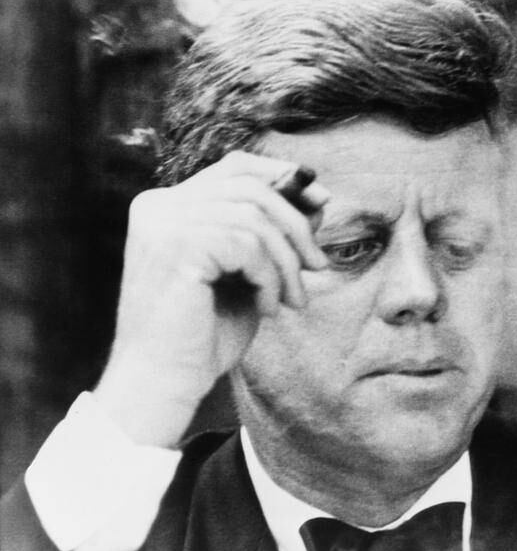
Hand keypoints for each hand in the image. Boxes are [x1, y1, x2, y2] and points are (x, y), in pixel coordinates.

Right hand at [93, 151, 329, 446]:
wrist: (163, 383)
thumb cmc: (204, 334)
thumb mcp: (248, 272)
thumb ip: (273, 232)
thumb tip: (317, 197)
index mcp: (169, 205)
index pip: (235, 167)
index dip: (283, 177)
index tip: (322, 199)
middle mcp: (159, 204)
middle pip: (251, 187)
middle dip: (296, 224)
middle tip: (318, 264)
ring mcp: (164, 222)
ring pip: (255, 217)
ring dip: (287, 262)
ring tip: (291, 299)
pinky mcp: (177, 246)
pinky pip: (248, 245)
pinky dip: (270, 277)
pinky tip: (266, 308)